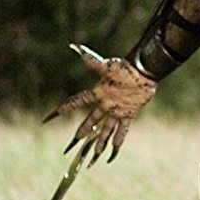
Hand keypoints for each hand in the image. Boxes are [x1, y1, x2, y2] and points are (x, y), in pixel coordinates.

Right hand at [43, 44, 155, 162]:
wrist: (144, 72)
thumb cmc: (124, 68)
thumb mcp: (105, 65)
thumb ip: (89, 58)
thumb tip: (74, 46)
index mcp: (97, 92)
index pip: (78, 101)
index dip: (66, 107)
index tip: (55, 113)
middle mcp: (105, 103)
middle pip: (91, 120)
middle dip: (83, 130)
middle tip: (75, 140)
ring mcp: (117, 110)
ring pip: (105, 128)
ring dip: (100, 141)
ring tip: (95, 153)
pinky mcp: (129, 113)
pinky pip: (122, 130)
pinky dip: (118, 140)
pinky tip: (114, 151)